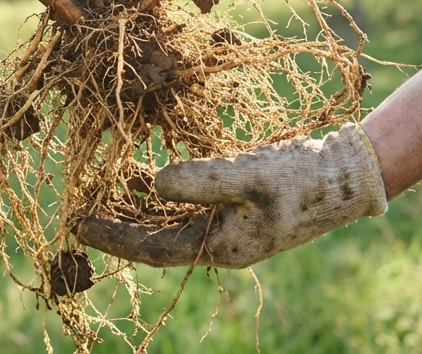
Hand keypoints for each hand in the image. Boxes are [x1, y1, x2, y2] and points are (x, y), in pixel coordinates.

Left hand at [76, 123, 386, 268]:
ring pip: (166, 219)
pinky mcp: (234, 204)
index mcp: (222, 246)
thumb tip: (153, 184)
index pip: (152, 249)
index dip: (112, 236)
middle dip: (116, 222)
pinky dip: (158, 190)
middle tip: (76, 206)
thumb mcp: (250, 176)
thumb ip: (202, 180)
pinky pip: (185, 203)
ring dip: (133, 205)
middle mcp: (219, 241)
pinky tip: (137, 173)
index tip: (76, 224)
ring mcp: (227, 224)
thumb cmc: (301, 178)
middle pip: (154, 237)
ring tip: (98, 187)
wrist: (346, 176)